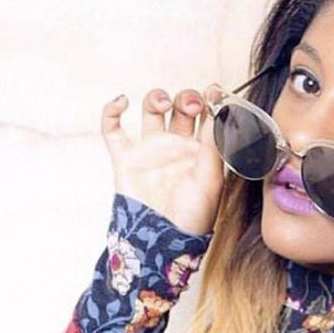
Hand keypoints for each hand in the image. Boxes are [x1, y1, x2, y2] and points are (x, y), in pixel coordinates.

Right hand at [101, 86, 224, 236]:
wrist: (162, 240)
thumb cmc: (192, 218)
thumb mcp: (211, 180)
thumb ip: (214, 145)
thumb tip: (221, 111)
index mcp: (201, 152)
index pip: (207, 117)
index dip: (211, 100)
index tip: (214, 92)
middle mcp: (176, 147)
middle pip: (180, 108)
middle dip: (186, 98)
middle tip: (193, 106)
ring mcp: (150, 150)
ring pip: (151, 110)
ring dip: (156, 97)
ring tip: (164, 104)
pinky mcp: (125, 158)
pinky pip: (112, 128)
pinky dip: (112, 110)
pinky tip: (122, 103)